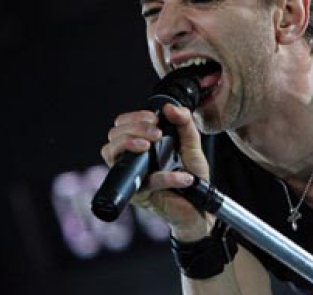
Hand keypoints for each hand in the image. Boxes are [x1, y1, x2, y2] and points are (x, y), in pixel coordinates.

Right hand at [101, 103, 211, 240]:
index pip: (121, 124)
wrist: (200, 205)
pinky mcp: (140, 196)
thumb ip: (185, 123)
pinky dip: (166, 177)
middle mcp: (131, 160)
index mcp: (141, 144)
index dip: (133, 118)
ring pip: (112, 156)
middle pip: (113, 137)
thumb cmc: (192, 174)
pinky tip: (184, 177)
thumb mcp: (192, 144)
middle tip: (156, 133)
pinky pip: (147, 182)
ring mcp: (132, 177)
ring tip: (150, 146)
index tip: (154, 117)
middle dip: (133, 129)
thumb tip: (170, 107)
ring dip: (129, 144)